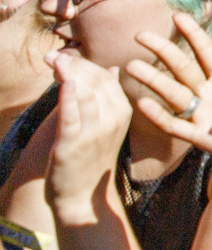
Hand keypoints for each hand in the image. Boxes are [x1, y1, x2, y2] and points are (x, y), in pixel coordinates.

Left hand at [45, 49, 132, 216]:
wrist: (83, 195)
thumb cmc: (91, 157)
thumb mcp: (107, 125)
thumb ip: (108, 96)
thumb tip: (113, 69)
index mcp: (122, 111)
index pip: (105, 77)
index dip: (85, 63)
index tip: (65, 53)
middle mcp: (112, 120)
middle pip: (95, 82)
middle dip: (74, 64)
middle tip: (54, 54)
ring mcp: (94, 133)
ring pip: (85, 94)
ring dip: (68, 74)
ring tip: (52, 60)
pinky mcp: (74, 145)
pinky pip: (72, 117)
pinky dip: (68, 99)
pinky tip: (63, 83)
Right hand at [127, 12, 211, 178]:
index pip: (205, 52)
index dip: (193, 34)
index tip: (177, 16)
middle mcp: (208, 92)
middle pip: (182, 68)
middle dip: (163, 51)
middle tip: (141, 35)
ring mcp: (202, 113)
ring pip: (173, 93)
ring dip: (153, 80)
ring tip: (132, 66)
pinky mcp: (200, 135)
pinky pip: (175, 125)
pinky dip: (160, 115)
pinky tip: (143, 104)